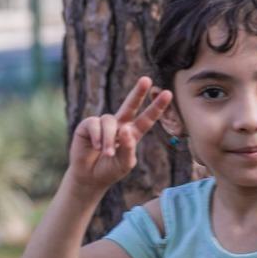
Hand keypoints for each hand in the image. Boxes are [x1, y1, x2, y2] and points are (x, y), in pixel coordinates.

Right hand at [66, 77, 171, 193]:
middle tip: (146, 80)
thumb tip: (125, 129)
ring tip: (107, 153)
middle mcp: (120, 125)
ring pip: (110, 121)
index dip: (157, 107)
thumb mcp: (124, 163)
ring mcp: (104, 123)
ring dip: (108, 139)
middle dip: (138, 92)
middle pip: (130, 105)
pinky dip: (97, 137)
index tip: (168, 93)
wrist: (89, 177)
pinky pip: (95, 124)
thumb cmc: (110, 170)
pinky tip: (95, 147)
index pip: (147, 118)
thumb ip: (128, 148)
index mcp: (133, 133)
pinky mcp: (88, 125)